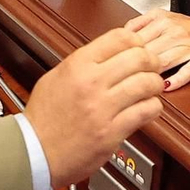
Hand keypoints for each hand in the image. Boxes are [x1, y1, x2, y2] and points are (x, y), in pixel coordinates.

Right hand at [23, 28, 163, 189]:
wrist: (35, 152)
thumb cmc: (43, 118)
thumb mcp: (56, 78)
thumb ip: (83, 64)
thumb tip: (109, 54)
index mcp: (77, 65)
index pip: (120, 38)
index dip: (136, 41)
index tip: (139, 48)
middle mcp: (91, 83)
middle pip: (139, 57)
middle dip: (152, 61)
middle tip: (152, 67)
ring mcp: (103, 108)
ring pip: (147, 83)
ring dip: (155, 84)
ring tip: (152, 88)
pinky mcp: (112, 132)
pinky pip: (146, 111)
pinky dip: (152, 107)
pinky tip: (147, 108)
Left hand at [125, 9, 189, 90]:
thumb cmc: (186, 29)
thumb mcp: (161, 17)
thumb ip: (139, 23)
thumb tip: (119, 35)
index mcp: (162, 20)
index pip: (137, 40)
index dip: (125, 56)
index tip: (118, 67)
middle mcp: (177, 31)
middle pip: (149, 52)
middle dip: (136, 68)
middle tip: (126, 81)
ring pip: (166, 61)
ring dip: (152, 75)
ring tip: (142, 86)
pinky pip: (189, 71)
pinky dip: (177, 80)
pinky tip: (166, 87)